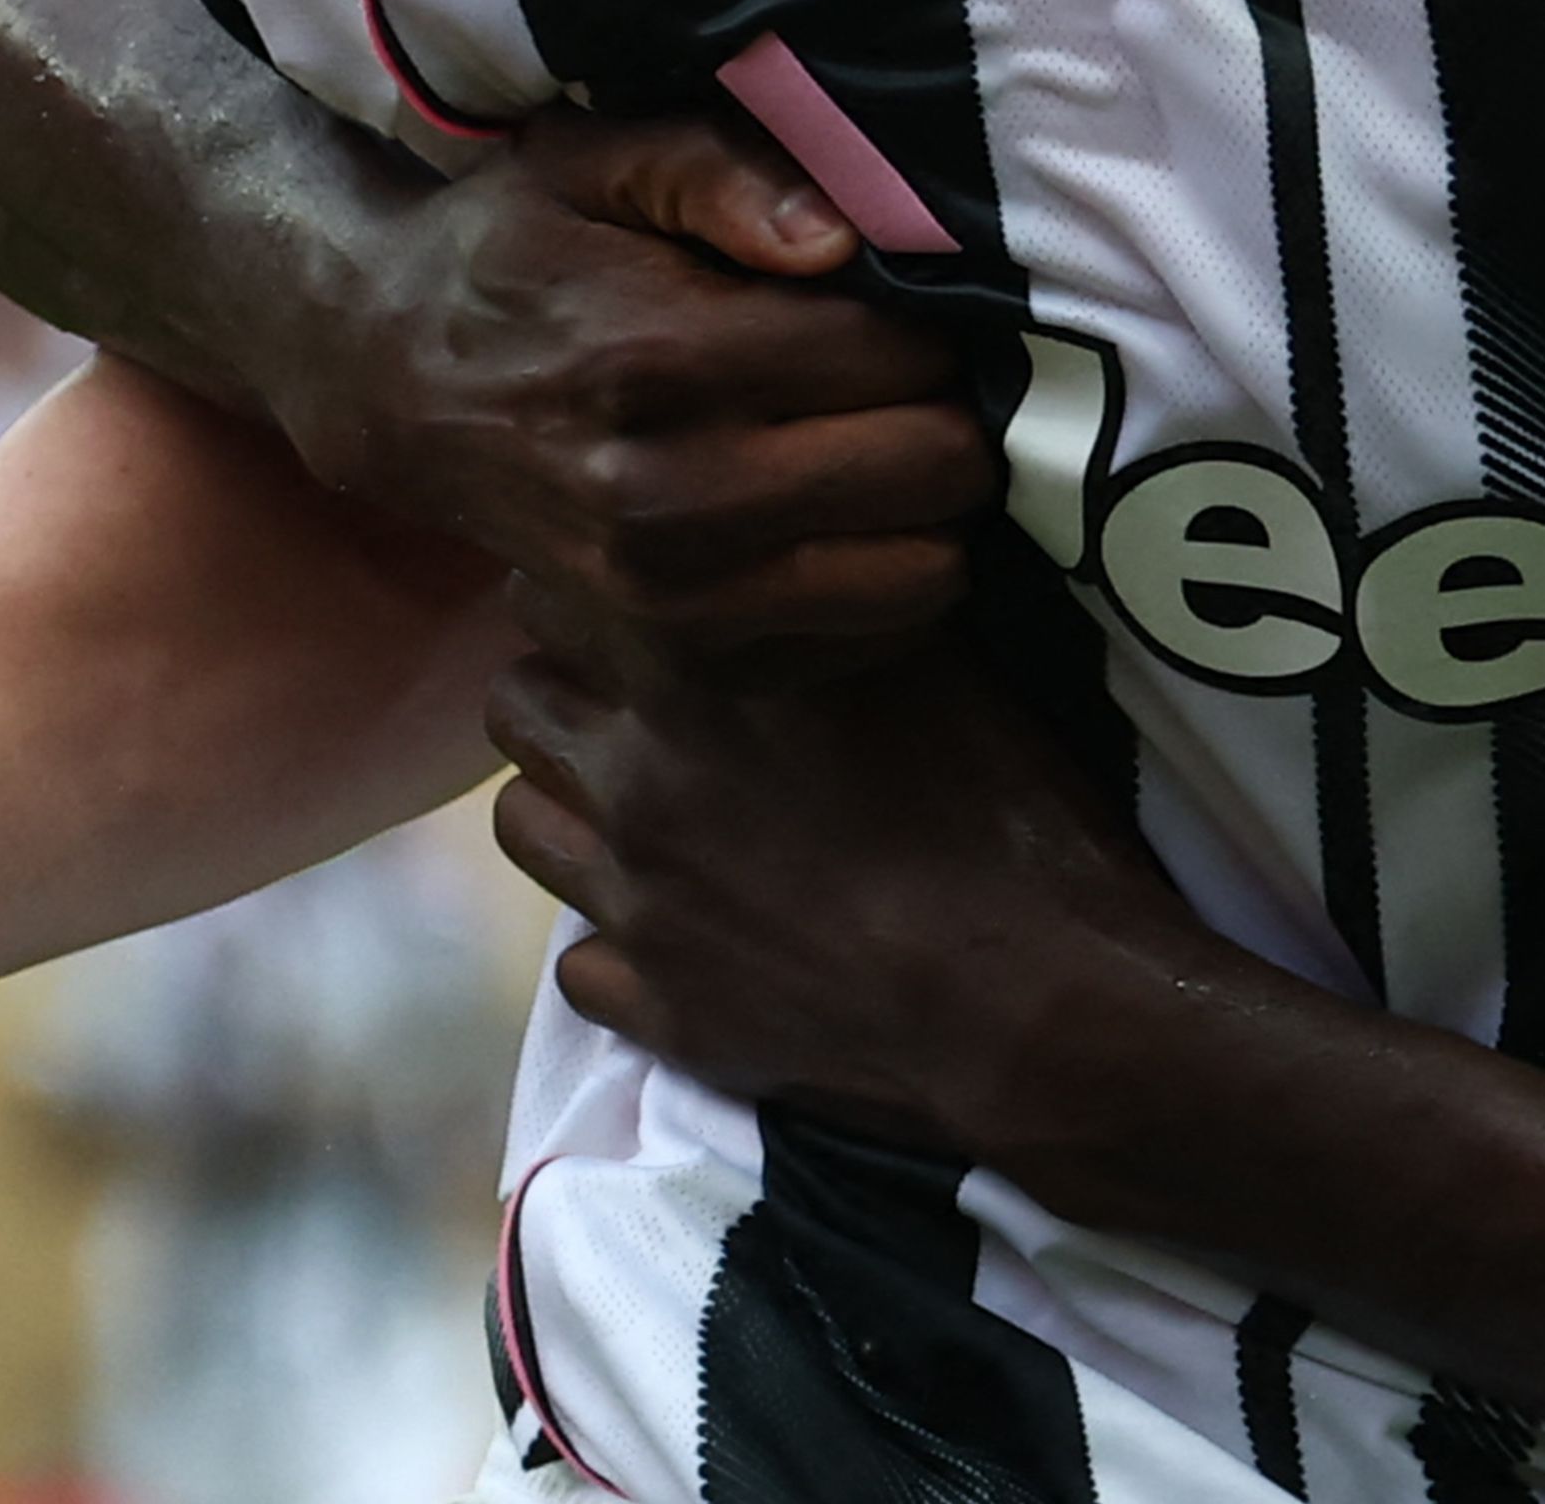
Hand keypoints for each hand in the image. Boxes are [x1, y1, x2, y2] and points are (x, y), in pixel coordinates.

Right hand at [277, 106, 999, 670]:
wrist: (399, 388)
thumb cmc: (520, 254)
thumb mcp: (596, 160)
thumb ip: (724, 172)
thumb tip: (844, 243)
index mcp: (661, 356)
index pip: (899, 352)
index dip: (931, 321)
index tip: (904, 305)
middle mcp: (669, 494)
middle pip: (931, 465)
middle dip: (950, 410)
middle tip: (913, 380)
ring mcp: (675, 597)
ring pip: (921, 569)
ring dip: (935, 506)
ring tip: (889, 447)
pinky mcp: (682, 662)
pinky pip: (869, 641)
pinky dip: (890, 583)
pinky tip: (848, 520)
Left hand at [486, 636, 1211, 1150]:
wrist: (1031, 1002)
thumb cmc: (1003, 807)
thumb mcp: (935, 656)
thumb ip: (830, 594)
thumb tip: (792, 535)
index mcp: (694, 676)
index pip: (551, 593)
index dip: (598, 590)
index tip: (643, 599)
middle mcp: (636, 781)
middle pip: (513, 702)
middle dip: (564, 690)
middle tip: (633, 700)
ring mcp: (634, 903)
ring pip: (519, 825)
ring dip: (570, 805)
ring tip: (646, 807)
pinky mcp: (657, 1010)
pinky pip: (576, 964)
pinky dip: (619, 942)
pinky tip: (689, 927)